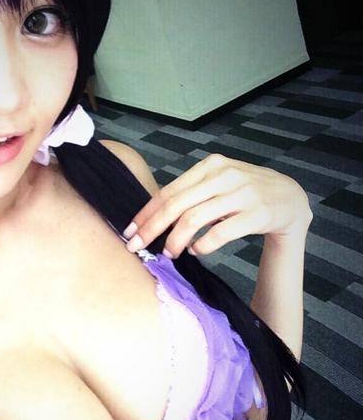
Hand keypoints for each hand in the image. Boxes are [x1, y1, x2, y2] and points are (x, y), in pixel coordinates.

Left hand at [123, 153, 312, 257]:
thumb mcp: (218, 184)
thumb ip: (190, 194)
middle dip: (152, 228)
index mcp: (210, 166)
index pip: (169, 192)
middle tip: (137, 247)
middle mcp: (224, 175)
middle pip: (177, 205)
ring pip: (195, 219)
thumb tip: (151, 218)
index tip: (129, 232)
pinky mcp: (257, 213)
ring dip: (176, 240)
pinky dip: (203, 245)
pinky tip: (196, 251)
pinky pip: (221, 232)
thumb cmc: (245, 194)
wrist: (290, 198)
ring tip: (168, 253)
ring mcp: (242, 193)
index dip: (146, 214)